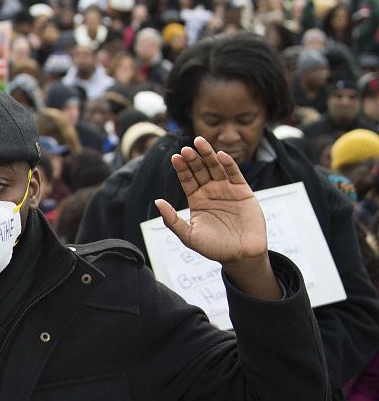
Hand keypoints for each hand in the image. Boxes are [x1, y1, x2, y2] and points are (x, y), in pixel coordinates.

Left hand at [155, 136, 265, 264]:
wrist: (240, 257)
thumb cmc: (214, 248)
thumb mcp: (188, 236)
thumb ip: (172, 220)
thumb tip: (157, 202)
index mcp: (197, 199)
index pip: (187, 179)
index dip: (182, 168)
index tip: (175, 157)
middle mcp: (211, 191)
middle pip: (200, 169)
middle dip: (193, 159)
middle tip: (186, 149)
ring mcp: (227, 190)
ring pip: (216, 168)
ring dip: (208, 155)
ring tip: (200, 143)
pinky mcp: (243, 192)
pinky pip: (235, 174)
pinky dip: (229, 164)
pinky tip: (220, 155)